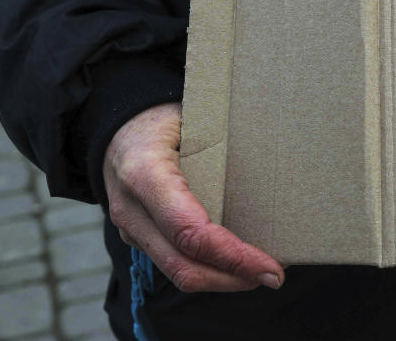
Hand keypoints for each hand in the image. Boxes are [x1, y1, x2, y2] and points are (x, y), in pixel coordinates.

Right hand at [103, 102, 284, 291]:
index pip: (190, 232)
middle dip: (234, 278)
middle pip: (183, 264)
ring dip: (223, 279)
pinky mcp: (136, 236)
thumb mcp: (194, 116)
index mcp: (145, 173)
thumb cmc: (166, 117)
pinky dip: (207, 268)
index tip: (271, 266)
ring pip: (176, 271)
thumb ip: (222, 144)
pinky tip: (235, 263)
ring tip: (260, 272)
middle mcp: (131, 209)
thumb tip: (277, 157)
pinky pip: (172, 262)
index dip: (233, 256)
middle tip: (275, 276)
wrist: (117, 127)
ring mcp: (129, 227)